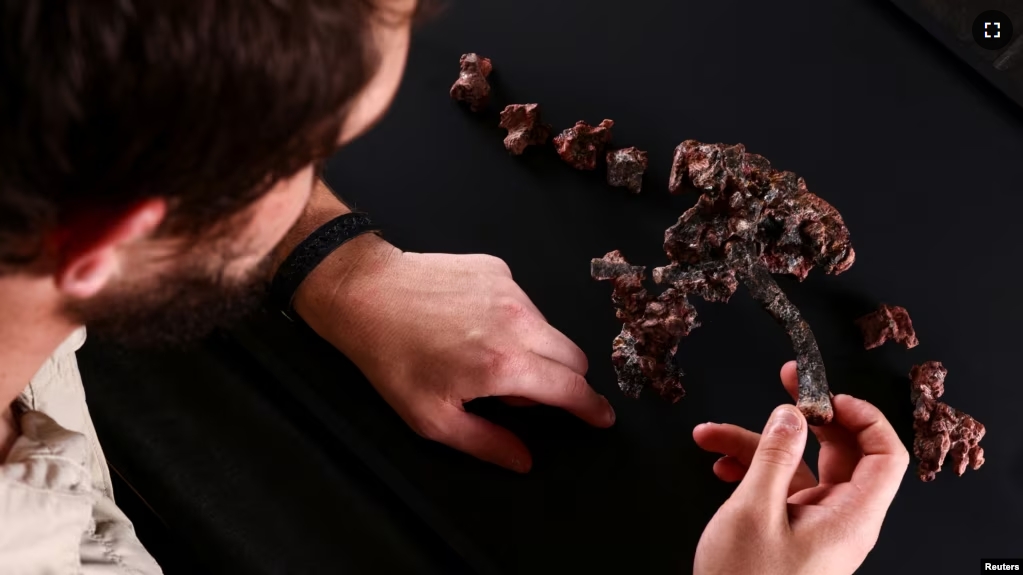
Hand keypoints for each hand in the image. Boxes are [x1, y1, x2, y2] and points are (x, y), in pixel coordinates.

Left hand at [294, 235, 614, 472]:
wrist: (366, 292)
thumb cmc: (393, 360)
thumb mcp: (432, 418)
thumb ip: (486, 442)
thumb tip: (524, 460)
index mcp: (505, 364)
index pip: (571, 388)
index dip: (591, 407)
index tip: (602, 417)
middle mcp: (518, 322)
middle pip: (573, 356)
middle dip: (561, 380)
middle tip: (514, 391)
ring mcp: (510, 290)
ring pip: (550, 329)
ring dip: (535, 349)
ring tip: (484, 354)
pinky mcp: (498, 268)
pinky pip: (525, 303)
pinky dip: (513, 320)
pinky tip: (472, 323)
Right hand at [691, 361, 909, 574]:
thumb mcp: (753, 512)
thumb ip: (773, 456)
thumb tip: (792, 414)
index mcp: (850, 517)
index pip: (885, 455)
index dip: (862, 416)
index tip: (826, 393)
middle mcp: (840, 519)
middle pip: (840, 452)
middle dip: (806, 416)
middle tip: (784, 383)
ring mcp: (815, 524)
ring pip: (797, 467)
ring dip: (756, 445)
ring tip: (711, 435)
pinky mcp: (791, 531)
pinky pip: (779, 487)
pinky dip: (751, 471)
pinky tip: (720, 465)